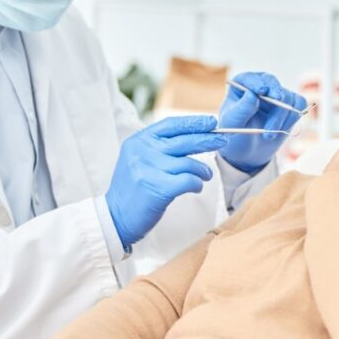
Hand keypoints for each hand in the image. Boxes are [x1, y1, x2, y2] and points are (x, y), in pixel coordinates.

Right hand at [106, 115, 227, 247]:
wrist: (116, 216)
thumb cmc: (133, 189)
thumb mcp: (139, 159)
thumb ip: (160, 147)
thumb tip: (195, 136)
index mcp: (138, 141)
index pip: (170, 125)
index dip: (193, 123)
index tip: (211, 123)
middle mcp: (143, 151)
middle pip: (184, 141)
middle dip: (207, 140)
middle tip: (223, 142)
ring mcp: (149, 169)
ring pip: (189, 163)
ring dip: (202, 170)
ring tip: (205, 175)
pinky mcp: (157, 188)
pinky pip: (189, 180)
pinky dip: (196, 184)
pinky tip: (195, 187)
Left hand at [218, 72, 307, 172]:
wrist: (248, 150)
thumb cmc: (236, 134)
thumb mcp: (233, 124)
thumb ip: (241, 110)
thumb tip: (252, 94)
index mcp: (242, 86)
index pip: (250, 78)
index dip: (257, 83)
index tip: (262, 91)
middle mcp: (260, 86)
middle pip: (272, 83)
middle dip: (275, 98)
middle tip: (278, 104)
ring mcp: (276, 94)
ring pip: (287, 97)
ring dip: (280, 118)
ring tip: (268, 135)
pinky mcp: (289, 103)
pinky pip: (299, 103)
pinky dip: (292, 118)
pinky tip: (281, 130)